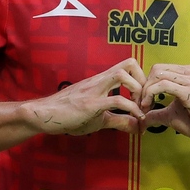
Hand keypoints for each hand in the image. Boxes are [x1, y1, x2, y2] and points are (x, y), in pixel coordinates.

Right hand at [21, 59, 145, 135]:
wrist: (44, 115)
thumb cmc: (69, 114)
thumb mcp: (99, 118)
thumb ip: (119, 120)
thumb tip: (137, 127)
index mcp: (102, 81)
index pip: (128, 66)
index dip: (142, 79)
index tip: (144, 99)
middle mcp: (100, 80)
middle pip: (129, 63)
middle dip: (144, 81)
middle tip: (145, 101)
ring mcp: (94, 90)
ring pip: (122, 75)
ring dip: (138, 91)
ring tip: (140, 109)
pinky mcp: (90, 104)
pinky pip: (116, 100)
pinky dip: (131, 109)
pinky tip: (135, 120)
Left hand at [139, 64, 189, 145]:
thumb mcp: (175, 115)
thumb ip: (158, 113)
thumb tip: (142, 118)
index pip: (160, 69)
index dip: (147, 84)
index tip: (143, 101)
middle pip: (156, 68)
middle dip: (144, 86)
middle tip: (140, 104)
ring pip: (157, 74)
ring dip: (145, 91)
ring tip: (144, 107)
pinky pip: (162, 85)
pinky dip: (150, 95)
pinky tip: (148, 108)